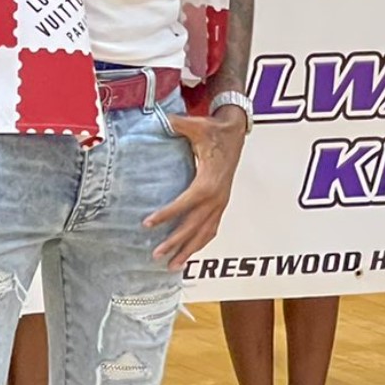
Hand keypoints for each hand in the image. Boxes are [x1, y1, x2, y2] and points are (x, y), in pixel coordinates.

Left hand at [145, 107, 248, 270]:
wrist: (236, 131)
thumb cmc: (215, 130)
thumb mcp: (196, 126)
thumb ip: (178, 124)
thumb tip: (162, 119)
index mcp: (208, 181)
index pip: (185, 204)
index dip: (166, 215)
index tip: (148, 224)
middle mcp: (217, 197)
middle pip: (194, 225)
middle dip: (175, 242)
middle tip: (156, 254)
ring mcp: (221, 202)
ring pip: (205, 233)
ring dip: (189, 250)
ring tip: (172, 265)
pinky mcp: (222, 203)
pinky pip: (212, 228)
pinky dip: (201, 242)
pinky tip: (190, 252)